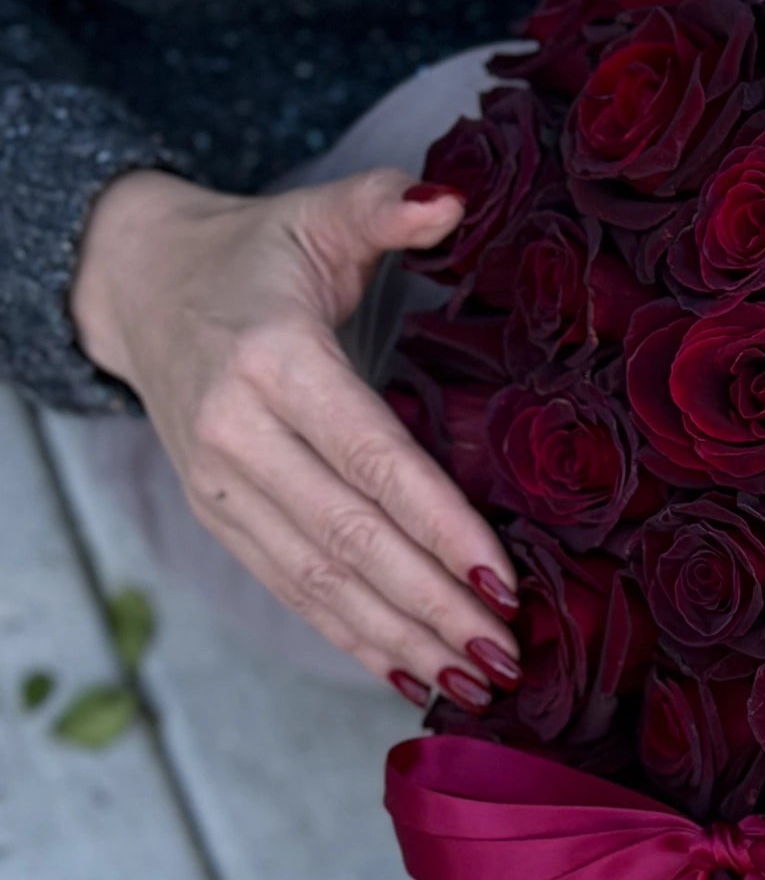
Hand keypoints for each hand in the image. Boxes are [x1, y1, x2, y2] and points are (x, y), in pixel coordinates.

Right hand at [71, 166, 519, 708]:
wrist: (142, 284)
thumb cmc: (261, 252)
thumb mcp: (320, 213)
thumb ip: (383, 207)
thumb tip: (449, 196)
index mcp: (273, 362)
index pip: (371, 458)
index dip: (438, 523)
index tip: (502, 578)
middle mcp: (237, 435)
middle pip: (349, 537)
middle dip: (431, 603)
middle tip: (507, 652)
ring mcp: (221, 486)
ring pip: (318, 580)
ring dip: (399, 637)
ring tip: (475, 682)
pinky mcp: (219, 517)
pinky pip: (291, 590)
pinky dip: (351, 638)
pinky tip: (410, 676)